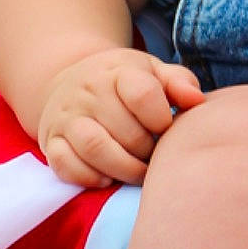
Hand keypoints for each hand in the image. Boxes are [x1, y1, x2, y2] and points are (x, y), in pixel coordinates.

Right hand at [36, 48, 204, 187]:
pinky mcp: (50, 141)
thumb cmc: (124, 83)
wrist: (71, 82)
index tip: (165, 126)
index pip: (142, 94)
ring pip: (95, 149)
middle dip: (148, 151)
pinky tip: (108, 176)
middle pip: (125, 130)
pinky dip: (91, 177)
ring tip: (138, 170)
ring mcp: (66, 118)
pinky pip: (66, 165)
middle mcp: (88, 92)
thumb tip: (197, 100)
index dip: (161, 118)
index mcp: (118, 71)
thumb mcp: (152, 72)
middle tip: (156, 155)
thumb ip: (179, 83)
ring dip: (124, 169)